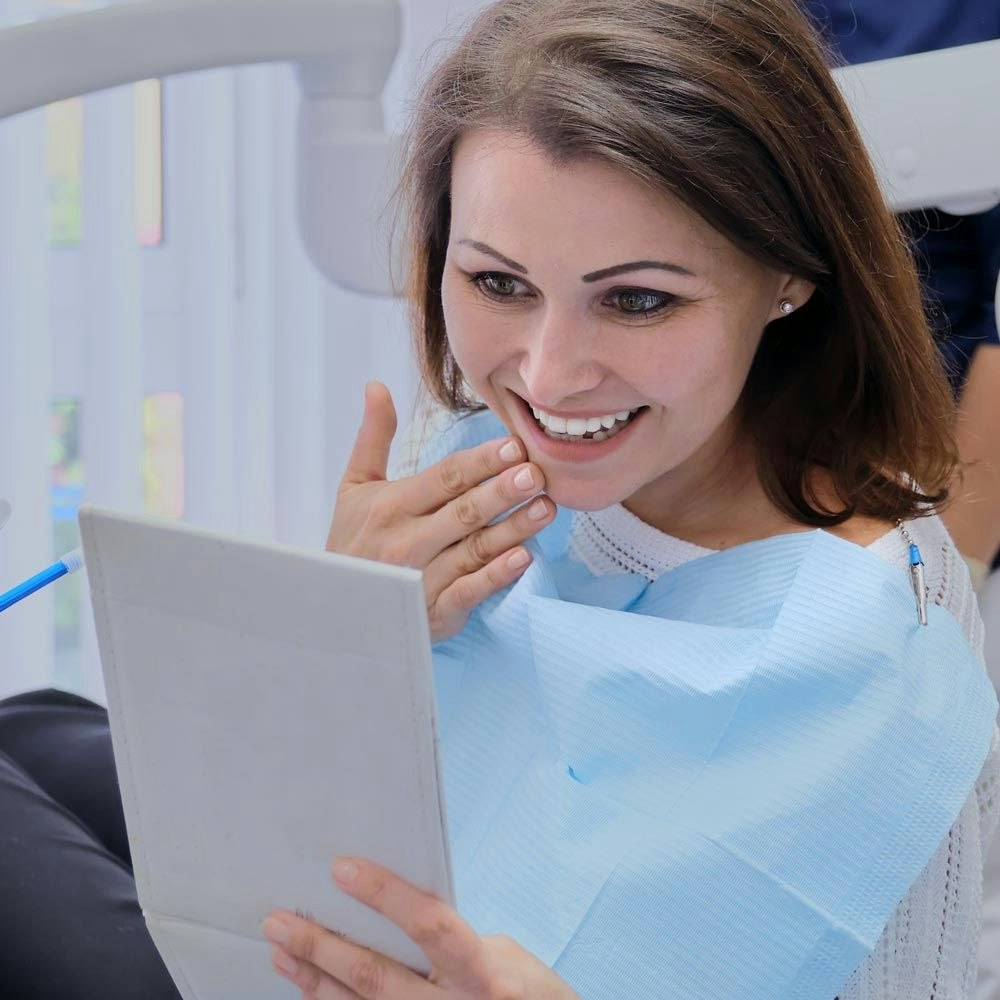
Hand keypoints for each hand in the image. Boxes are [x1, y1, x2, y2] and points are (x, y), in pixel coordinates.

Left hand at [262, 856, 580, 998]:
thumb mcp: (508, 955)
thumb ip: (455, 937)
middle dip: (321, 946)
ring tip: (280, 949)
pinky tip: (308, 985)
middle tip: (278, 920)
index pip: (429, 924)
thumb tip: (401, 911)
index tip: (340, 867)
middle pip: (376, 976)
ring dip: (313, 979)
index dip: (385, 894)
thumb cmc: (531, 993)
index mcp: (482, 973)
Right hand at [326, 382, 555, 642]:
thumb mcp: (354, 487)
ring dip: (514, 529)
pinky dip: (496, 576)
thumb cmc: (352, 542)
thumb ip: (373, 437)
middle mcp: (406, 540)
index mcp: (391, 505)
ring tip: (546, 509)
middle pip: (464, 511)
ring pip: (475, 549)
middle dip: (502, 491)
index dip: (481, 461)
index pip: (445, 477)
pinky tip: (523, 558)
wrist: (335, 610)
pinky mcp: (435, 612)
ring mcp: (421, 578)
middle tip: (536, 473)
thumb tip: (377, 386)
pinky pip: (469, 591)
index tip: (514, 445)